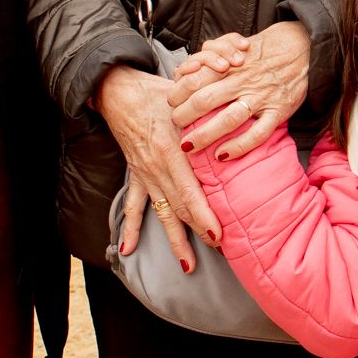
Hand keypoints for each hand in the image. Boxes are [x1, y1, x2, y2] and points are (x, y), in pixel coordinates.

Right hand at [95, 63, 222, 267]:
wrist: (120, 91)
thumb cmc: (159, 93)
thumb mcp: (186, 100)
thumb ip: (208, 113)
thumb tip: (237, 114)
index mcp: (171, 151)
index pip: (190, 191)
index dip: (204, 215)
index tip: (219, 235)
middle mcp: (157, 168)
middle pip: (180, 207)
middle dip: (199, 231)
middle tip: (221, 250)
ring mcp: (145, 174)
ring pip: (162, 213)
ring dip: (175, 240)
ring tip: (188, 266)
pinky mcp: (136, 174)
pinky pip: (134, 205)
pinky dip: (131, 228)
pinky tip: (128, 250)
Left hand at [166, 21, 312, 159]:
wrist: (304, 47)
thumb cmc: (265, 48)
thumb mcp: (235, 43)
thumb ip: (211, 52)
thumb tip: (187, 68)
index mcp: (230, 64)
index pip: (195, 78)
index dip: (178, 93)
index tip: (172, 103)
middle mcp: (243, 81)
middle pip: (205, 99)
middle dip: (184, 115)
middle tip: (175, 125)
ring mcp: (261, 98)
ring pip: (228, 119)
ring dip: (205, 134)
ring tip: (189, 146)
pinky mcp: (278, 111)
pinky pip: (258, 133)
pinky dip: (239, 146)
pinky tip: (222, 155)